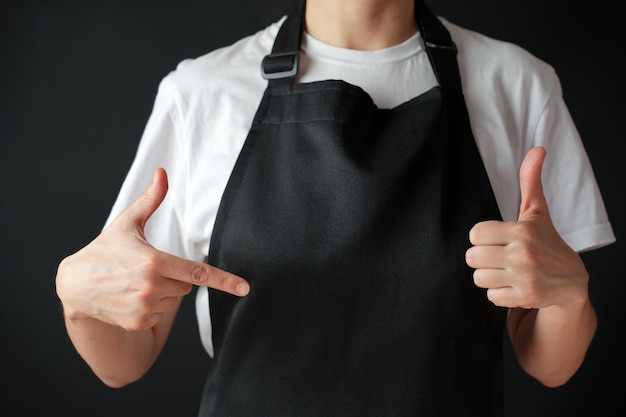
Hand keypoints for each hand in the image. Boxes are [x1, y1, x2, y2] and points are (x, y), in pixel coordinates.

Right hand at [56, 168, 249, 330]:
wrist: (75, 285)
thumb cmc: (106, 250)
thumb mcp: (128, 223)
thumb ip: (151, 199)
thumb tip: (162, 172)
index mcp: (154, 262)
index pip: (198, 272)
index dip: (224, 280)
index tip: (244, 288)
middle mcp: (152, 287)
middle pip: (187, 284)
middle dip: (175, 276)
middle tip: (149, 269)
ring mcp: (145, 308)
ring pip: (175, 299)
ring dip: (164, 292)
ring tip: (136, 282)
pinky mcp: (139, 322)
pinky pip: (161, 313)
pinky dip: (152, 306)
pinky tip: (132, 297)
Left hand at [465, 147, 588, 308]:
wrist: (572, 282)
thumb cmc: (547, 242)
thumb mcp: (537, 212)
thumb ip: (530, 181)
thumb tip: (538, 149)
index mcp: (522, 230)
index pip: (475, 233)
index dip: (481, 237)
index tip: (495, 238)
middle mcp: (523, 254)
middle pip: (471, 257)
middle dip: (481, 258)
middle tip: (498, 256)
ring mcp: (524, 277)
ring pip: (478, 278)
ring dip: (488, 276)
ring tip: (505, 271)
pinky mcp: (525, 297)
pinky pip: (490, 296)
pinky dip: (498, 293)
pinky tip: (513, 285)